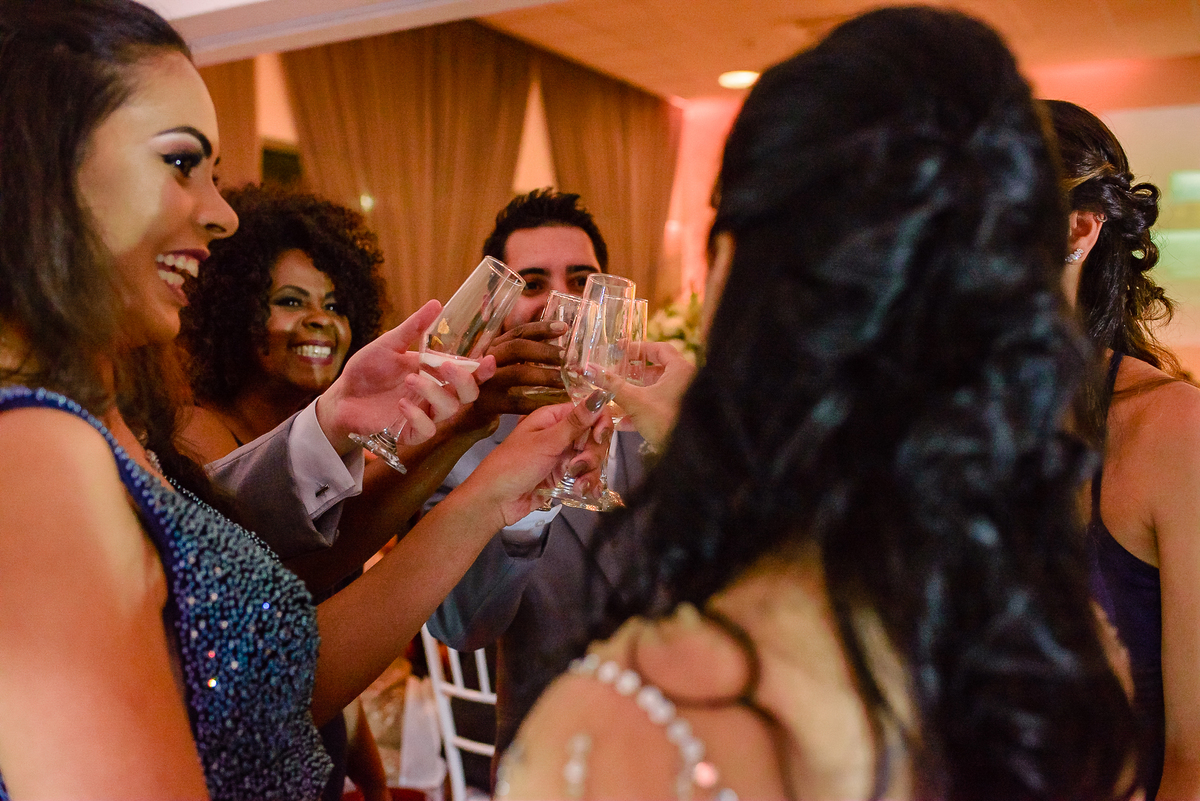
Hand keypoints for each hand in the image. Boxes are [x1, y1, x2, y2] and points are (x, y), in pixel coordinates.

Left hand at [315, 299, 497, 454]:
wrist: (342, 395)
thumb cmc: (367, 370)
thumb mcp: (389, 344)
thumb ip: (413, 328)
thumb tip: (436, 303)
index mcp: (435, 373)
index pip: (468, 374)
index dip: (482, 370)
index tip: (486, 359)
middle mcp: (435, 395)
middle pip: (467, 395)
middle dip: (463, 381)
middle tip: (445, 367)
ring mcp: (424, 414)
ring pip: (448, 410)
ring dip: (433, 392)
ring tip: (410, 379)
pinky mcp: (409, 432)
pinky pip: (426, 429)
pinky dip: (417, 416)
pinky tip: (401, 404)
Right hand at [457, 320, 571, 424]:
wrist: (465, 415)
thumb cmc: (494, 387)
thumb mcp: (506, 366)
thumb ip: (527, 355)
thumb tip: (563, 349)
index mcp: (496, 347)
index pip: (519, 332)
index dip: (542, 328)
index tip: (565, 328)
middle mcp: (488, 359)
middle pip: (517, 348)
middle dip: (545, 351)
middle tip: (568, 358)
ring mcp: (485, 381)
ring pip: (518, 373)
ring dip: (545, 376)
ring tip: (566, 381)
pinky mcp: (486, 403)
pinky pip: (516, 402)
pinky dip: (538, 403)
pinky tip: (555, 404)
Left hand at [462, 390, 606, 526]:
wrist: (494, 501)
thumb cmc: (514, 465)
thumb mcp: (546, 442)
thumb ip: (575, 422)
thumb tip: (600, 395)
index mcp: (553, 418)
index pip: (589, 412)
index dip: (599, 423)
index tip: (599, 438)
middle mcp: (560, 434)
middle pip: (594, 437)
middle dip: (592, 454)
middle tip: (577, 467)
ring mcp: (562, 456)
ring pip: (591, 459)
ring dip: (590, 472)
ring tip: (578, 485)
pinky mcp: (563, 477)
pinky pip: (585, 476)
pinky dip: (587, 484)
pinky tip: (585, 492)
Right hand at [606, 340, 695, 448]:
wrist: (687, 454)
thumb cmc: (667, 421)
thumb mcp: (635, 401)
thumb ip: (612, 385)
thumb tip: (589, 370)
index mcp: (680, 370)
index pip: (658, 349)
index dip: (638, 348)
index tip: (619, 349)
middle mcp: (684, 382)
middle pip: (655, 370)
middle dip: (632, 374)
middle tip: (613, 374)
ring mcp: (682, 400)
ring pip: (654, 391)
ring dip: (633, 394)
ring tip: (612, 396)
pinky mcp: (677, 417)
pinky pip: (657, 408)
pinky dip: (640, 411)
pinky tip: (622, 422)